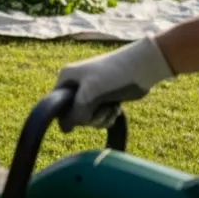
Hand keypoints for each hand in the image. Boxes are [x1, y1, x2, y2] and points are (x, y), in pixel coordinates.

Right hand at [54, 37, 174, 129]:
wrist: (142, 68)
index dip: (68, 115)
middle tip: (101, 106)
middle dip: (89, 116)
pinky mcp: (104, 99)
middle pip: (73, 115)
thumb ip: (75, 112)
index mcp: (67, 78)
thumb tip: (64, 130)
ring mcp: (90, 93)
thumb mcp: (89, 93)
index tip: (83, 114)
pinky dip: (108, 117)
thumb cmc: (113, 75)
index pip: (56, 105)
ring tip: (112, 106)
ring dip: (101, 117)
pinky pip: (99, 117)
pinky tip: (116, 108)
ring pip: (87, 118)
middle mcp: (76, 86)